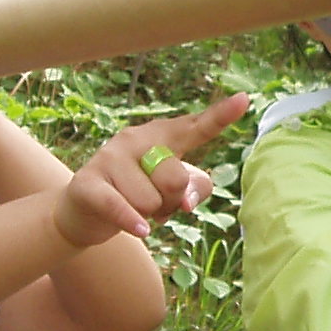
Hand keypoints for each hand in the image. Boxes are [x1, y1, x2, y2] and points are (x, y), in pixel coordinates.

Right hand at [54, 94, 250, 244]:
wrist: (87, 212)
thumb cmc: (138, 195)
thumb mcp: (173, 192)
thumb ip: (195, 189)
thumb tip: (186, 203)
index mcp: (161, 136)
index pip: (195, 127)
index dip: (220, 116)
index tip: (244, 100)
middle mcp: (134, 139)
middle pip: (175, 179)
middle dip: (169, 203)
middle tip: (152, 204)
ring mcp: (108, 158)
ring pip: (150, 201)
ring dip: (147, 216)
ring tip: (132, 208)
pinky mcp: (89, 183)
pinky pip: (121, 206)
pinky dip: (133, 222)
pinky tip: (141, 230)